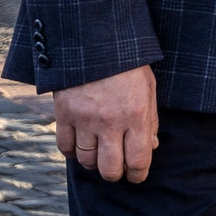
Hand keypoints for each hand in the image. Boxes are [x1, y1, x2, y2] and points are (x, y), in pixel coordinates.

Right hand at [52, 64, 158, 181]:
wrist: (95, 39)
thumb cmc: (127, 63)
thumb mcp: (148, 87)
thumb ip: (150, 119)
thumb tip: (151, 147)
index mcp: (136, 114)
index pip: (138, 160)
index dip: (138, 174)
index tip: (137, 176)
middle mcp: (110, 122)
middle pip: (110, 169)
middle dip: (116, 174)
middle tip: (118, 168)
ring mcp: (85, 119)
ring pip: (87, 162)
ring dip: (94, 163)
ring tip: (100, 154)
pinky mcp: (64, 114)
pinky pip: (65, 148)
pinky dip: (73, 151)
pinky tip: (81, 144)